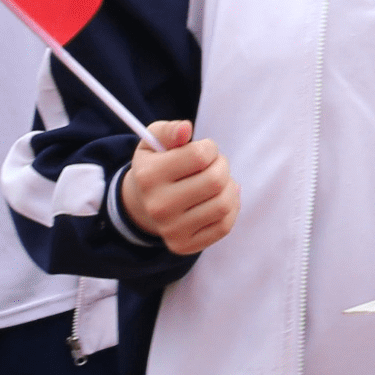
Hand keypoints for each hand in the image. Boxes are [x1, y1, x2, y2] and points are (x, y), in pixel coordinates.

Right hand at [122, 117, 239, 254]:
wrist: (144, 204)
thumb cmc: (157, 166)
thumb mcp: (154, 141)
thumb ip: (169, 130)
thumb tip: (186, 129)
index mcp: (148, 176)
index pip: (200, 155)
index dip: (210, 148)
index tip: (203, 151)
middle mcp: (158, 206)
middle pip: (216, 180)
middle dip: (222, 166)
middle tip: (214, 166)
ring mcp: (171, 230)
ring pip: (224, 204)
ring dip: (229, 187)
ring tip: (218, 182)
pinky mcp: (184, 245)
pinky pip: (225, 226)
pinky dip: (231, 209)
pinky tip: (219, 199)